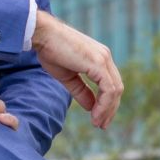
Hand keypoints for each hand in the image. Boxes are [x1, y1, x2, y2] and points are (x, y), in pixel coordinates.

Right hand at [31, 10, 122, 128]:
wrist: (42, 34)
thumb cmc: (50, 51)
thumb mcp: (68, 76)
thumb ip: (81, 90)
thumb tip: (91, 107)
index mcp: (99, 57)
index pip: (111, 83)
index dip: (107, 103)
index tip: (98, 118)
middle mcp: (105, 56)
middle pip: (116, 88)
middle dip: (110, 109)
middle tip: (101, 125)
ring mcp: (103, 59)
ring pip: (115, 90)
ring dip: (107, 109)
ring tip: (97, 123)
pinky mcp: (98, 63)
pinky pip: (108, 89)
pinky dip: (104, 105)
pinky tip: (95, 115)